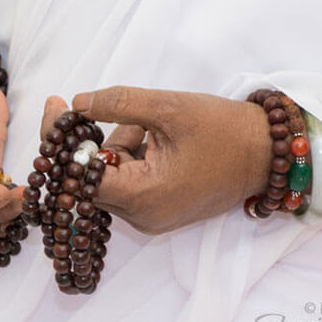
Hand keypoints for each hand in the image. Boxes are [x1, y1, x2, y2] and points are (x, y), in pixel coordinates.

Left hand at [71, 86, 272, 234]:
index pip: (79, 175)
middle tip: (109, 110)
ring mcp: (150, 218)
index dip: (61, 141)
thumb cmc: (224, 130)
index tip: (54, 105)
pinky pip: (127, 182)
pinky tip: (156, 139)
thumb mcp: (169, 107)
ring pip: (109, 177)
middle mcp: (141, 218)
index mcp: (143, 197)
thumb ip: (117, 103)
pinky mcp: (159, 211)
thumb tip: (75, 103)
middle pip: (91, 178)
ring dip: (119, 145)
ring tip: (154, 127)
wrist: (266, 154)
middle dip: (97, 139)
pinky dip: (132, 156)